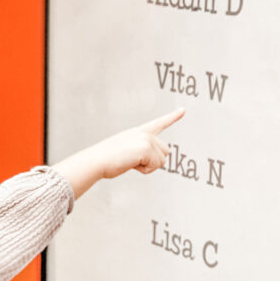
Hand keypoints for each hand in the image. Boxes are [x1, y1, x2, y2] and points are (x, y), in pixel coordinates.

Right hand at [52, 107, 184, 198]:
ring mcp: (146, 139)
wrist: (96, 161)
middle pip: (166, 152)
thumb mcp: (124, 154)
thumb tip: (146, 161)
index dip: (172, 117)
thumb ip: (139, 154)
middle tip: (133, 162)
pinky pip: (156, 166)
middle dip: (154, 162)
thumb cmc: (105, 161)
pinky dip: (144, 170)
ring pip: (162, 160)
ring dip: (148, 167)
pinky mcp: (146, 147)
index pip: (159, 123)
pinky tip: (131, 164)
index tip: (183, 110)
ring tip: (129, 162)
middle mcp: (144, 133)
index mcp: (139, 132)